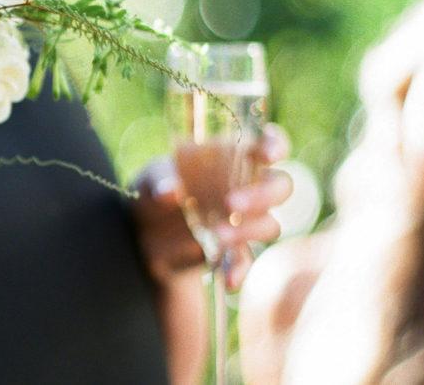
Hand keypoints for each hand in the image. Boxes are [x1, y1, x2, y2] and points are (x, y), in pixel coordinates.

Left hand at [133, 124, 292, 290]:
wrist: (142, 236)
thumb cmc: (153, 191)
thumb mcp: (149, 179)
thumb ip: (158, 180)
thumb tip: (169, 191)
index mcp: (232, 157)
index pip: (269, 144)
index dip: (275, 145)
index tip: (268, 155)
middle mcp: (247, 186)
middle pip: (280, 186)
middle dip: (264, 195)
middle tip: (232, 204)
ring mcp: (244, 220)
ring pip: (270, 223)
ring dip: (249, 230)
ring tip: (218, 235)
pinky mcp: (234, 249)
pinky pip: (248, 260)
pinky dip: (241, 270)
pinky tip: (228, 279)